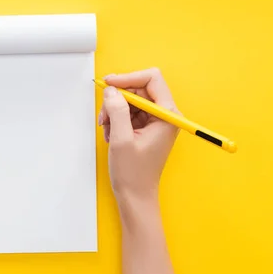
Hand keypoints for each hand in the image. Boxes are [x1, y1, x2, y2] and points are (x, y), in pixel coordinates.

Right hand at [99, 68, 178, 212]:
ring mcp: (156, 121)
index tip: (109, 84)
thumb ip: (117, 110)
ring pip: (131, 100)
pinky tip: (112, 134)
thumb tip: (111, 90)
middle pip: (139, 88)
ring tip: (108, 130)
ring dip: (115, 111)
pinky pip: (129, 112)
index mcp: (167, 115)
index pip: (151, 79)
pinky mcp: (147, 126)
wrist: (136, 195)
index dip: (128, 77)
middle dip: (118, 99)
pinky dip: (116, 119)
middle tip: (104, 116)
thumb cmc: (134, 173)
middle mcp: (165, 115)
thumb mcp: (122, 139)